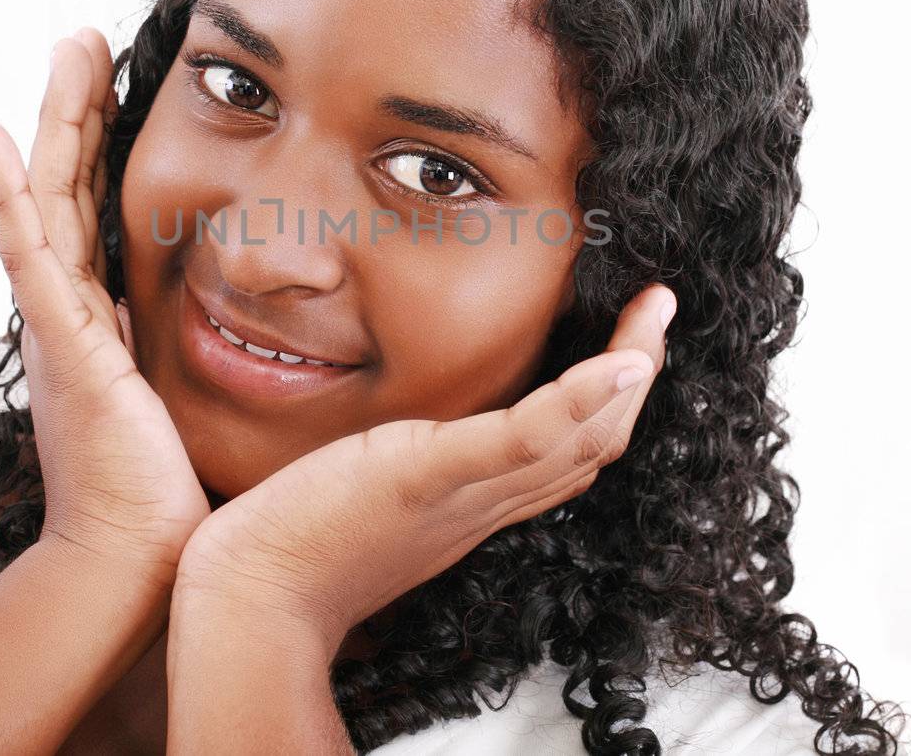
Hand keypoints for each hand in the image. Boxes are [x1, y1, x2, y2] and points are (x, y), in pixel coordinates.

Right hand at [0, 27, 208, 584]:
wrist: (139, 561)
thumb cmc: (160, 493)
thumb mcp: (163, 394)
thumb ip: (154, 346)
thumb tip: (163, 314)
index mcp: (92, 320)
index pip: (89, 212)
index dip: (94, 146)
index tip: (110, 86)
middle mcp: (64, 313)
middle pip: (61, 187)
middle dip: (72, 110)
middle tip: (83, 40)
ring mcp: (57, 325)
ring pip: (45, 199)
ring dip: (50, 121)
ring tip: (65, 50)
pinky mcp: (63, 345)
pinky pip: (28, 254)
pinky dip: (6, 193)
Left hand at [172, 284, 676, 658]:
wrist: (249, 599)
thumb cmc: (292, 546)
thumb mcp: (367, 492)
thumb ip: (401, 462)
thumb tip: (400, 428)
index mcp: (474, 502)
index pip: (567, 452)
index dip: (611, 401)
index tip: (630, 344)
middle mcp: (485, 502)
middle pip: (595, 444)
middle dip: (641, 376)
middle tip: (661, 310)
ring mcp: (463, 491)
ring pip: (580, 439)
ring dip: (633, 371)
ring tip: (657, 310)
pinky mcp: (428, 476)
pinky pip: (524, 439)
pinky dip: (582, 398)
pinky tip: (622, 359)